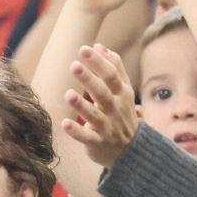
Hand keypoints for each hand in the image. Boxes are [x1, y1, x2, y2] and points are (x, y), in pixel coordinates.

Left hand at [60, 44, 140, 169]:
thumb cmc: (122, 114)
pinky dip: (76, 132)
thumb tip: (99, 46)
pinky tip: (64, 124)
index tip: (84, 49)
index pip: (111, 75)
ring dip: (81, 105)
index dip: (98, 62)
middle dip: (89, 79)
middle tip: (74, 65)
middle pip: (103, 92)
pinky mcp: (98, 143)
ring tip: (68, 94)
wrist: (132, 151)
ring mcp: (107, 127)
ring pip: (94, 115)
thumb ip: (114, 68)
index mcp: (121, 93)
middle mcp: (115, 109)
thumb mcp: (123, 90)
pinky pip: (87, 138)